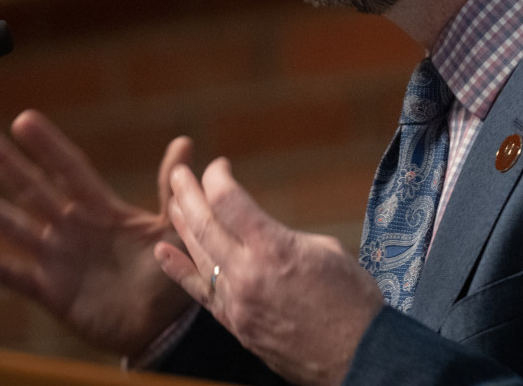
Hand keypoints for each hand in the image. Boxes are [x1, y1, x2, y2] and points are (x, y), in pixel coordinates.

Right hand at [0, 109, 194, 356]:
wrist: (164, 329)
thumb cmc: (171, 275)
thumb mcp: (175, 228)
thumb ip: (171, 189)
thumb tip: (185, 143)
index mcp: (103, 210)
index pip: (70, 169)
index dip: (48, 146)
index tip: (23, 119)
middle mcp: (74, 229)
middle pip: (33, 189)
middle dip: (4, 163)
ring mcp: (59, 260)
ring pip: (15, 227)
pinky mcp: (51, 293)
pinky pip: (13, 276)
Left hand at [156, 158, 384, 385]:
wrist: (358, 355)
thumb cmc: (352, 299)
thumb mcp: (325, 249)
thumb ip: (284, 237)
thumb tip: (262, 233)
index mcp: (274, 248)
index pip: (228, 201)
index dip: (218, 177)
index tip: (220, 166)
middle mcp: (248, 274)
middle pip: (205, 225)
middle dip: (188, 194)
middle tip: (179, 174)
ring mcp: (238, 303)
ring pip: (198, 256)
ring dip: (183, 225)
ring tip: (174, 202)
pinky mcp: (236, 325)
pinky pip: (200, 293)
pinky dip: (180, 270)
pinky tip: (163, 252)